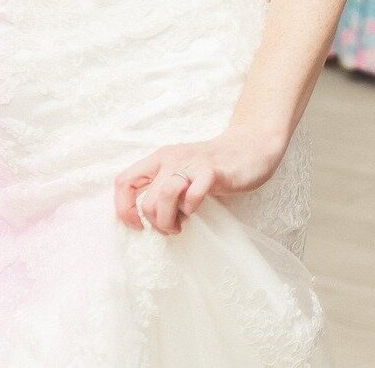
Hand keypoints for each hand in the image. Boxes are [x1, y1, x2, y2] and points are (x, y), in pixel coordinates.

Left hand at [114, 125, 285, 234]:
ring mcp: (192, 163)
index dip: (124, 209)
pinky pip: (192, 194)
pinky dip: (191, 207)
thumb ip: (162, 189)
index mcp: (160, 158)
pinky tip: (197, 208)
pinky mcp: (213, 171)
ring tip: (182, 224)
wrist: (251, 147)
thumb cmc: (213, 166)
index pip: (124, 182)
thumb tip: (145, 221)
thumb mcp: (181, 173)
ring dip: (170, 220)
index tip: (138, 226)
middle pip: (147, 200)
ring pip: (164, 196)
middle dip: (157, 224)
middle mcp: (172, 158)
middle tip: (173, 227)